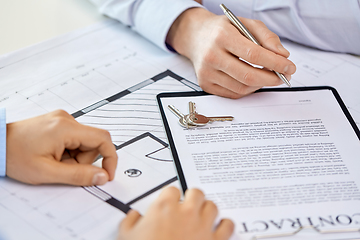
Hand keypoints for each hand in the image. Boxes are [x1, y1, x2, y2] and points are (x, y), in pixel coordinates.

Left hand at [6, 110, 117, 185]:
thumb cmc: (14, 155)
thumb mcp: (47, 172)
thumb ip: (78, 176)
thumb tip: (102, 176)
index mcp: (66, 128)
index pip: (103, 139)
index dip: (110, 158)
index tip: (107, 174)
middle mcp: (67, 119)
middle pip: (93, 142)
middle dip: (84, 160)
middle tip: (64, 168)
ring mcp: (62, 119)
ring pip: (84, 142)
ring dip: (75, 157)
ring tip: (54, 161)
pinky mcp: (58, 123)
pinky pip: (75, 139)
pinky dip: (69, 150)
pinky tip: (53, 154)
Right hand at [118, 187, 233, 239]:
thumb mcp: (127, 236)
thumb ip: (130, 222)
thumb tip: (133, 216)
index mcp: (164, 208)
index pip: (172, 190)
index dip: (171, 196)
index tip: (169, 201)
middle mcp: (186, 212)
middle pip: (196, 193)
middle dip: (192, 197)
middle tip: (188, 204)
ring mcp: (202, 226)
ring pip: (212, 206)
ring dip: (208, 209)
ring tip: (203, 214)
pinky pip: (227, 226)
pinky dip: (225, 225)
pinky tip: (221, 228)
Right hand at [167, 8, 295, 97]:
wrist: (196, 37)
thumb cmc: (223, 30)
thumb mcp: (246, 24)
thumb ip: (267, 38)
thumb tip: (283, 56)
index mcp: (222, 36)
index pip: (254, 55)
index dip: (275, 63)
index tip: (289, 67)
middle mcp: (211, 56)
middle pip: (248, 75)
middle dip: (271, 78)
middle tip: (283, 76)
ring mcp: (207, 73)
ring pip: (241, 88)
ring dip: (260, 85)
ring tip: (268, 76)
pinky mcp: (205, 84)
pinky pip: (233, 94)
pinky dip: (248, 90)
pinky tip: (252, 81)